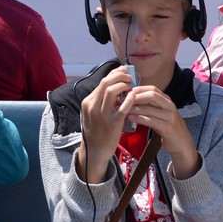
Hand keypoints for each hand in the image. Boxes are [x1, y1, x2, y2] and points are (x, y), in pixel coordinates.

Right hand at [76, 66, 134, 182]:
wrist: (95, 151)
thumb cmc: (96, 130)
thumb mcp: (93, 112)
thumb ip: (101, 100)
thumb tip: (114, 84)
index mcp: (88, 102)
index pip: (102, 82)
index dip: (114, 73)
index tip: (123, 70)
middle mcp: (93, 106)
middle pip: (106, 83)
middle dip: (119, 76)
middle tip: (129, 76)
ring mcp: (102, 115)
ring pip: (111, 91)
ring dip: (123, 85)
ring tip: (131, 85)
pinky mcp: (113, 123)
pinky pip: (122, 108)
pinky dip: (129, 99)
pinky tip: (134, 95)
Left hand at [126, 87, 199, 178]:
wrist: (181, 143)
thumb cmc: (167, 127)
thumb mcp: (160, 114)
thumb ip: (150, 106)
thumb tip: (132, 99)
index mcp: (167, 100)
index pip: (152, 89)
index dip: (139, 89)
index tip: (126, 93)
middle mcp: (170, 106)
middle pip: (152, 95)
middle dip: (137, 96)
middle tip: (124, 100)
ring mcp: (170, 116)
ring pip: (150, 108)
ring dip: (135, 108)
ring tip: (124, 109)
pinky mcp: (168, 127)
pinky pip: (152, 121)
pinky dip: (140, 119)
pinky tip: (131, 118)